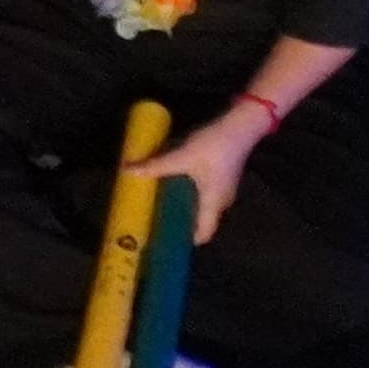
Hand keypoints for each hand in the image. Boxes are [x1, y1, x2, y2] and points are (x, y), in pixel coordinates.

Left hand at [127, 107, 266, 242]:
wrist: (240, 127)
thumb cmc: (214, 147)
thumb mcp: (182, 157)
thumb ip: (157, 166)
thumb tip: (128, 171)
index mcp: (213, 204)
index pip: (203, 234)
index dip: (186, 241)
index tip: (164, 238)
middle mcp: (221, 202)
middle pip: (201, 222)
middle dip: (180, 223)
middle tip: (155, 220)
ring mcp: (223, 190)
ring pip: (202, 208)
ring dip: (184, 207)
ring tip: (159, 204)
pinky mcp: (221, 178)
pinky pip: (203, 195)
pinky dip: (188, 195)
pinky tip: (172, 184)